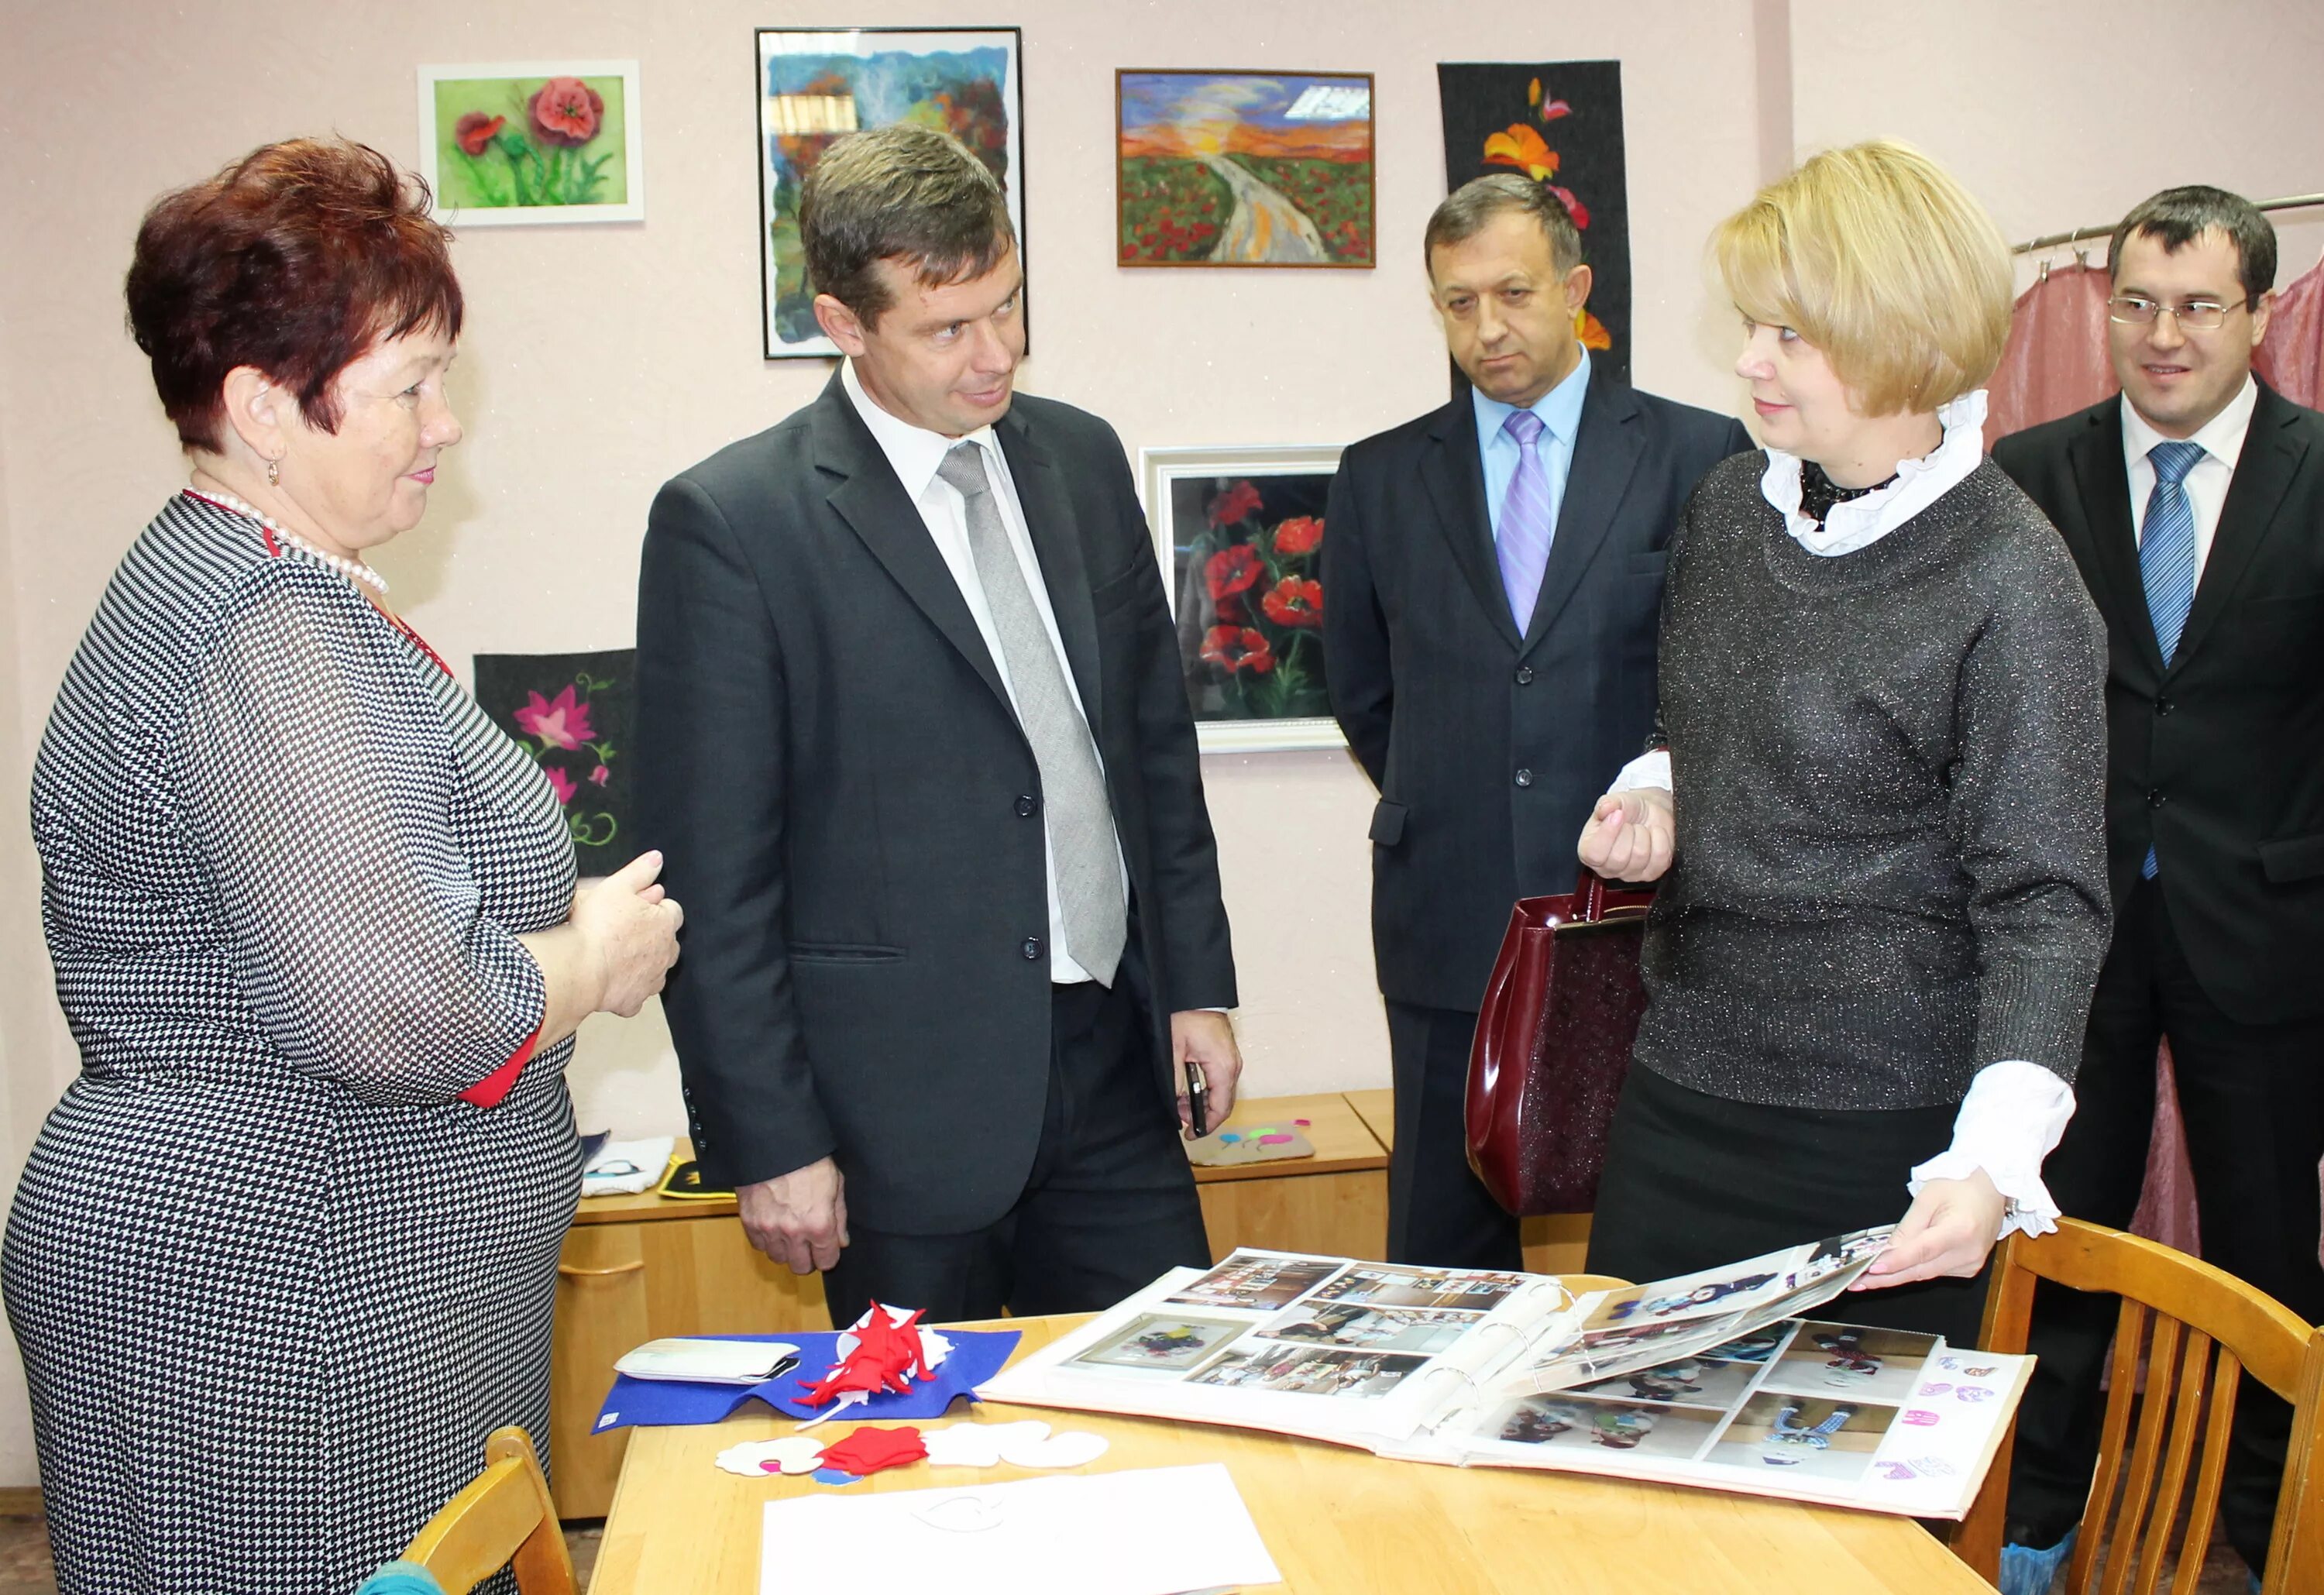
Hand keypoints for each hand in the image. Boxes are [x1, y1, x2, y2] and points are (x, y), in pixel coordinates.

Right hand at [571, 851, 682, 1017]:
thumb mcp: (617, 886)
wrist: (581, 968)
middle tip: (626, 931)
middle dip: (653, 936)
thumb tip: (657, 859)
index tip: (637, 908)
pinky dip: (628, 989)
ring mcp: (652, 980)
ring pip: (655, 969)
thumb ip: (640, 871)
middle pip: (668, 942)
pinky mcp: (634, 1001)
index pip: (672, 911)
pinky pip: (636, 995)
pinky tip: (613, 982)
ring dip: (643, 963)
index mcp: (665, 923)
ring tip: (618, 955)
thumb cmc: (598, 926)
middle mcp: (665, 953)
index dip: (655, 908)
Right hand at [737, 1157, 848, 1273]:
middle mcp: (793, 1233)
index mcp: (819, 1225)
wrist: (775, 1143)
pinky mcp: (749, 1222)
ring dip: (785, 1250)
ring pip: (778, 1258)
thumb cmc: (810, 1159)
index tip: (826, 1248)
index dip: (828, 1255)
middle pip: (800, 1267)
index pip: (826, 1262)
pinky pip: (758, 1245)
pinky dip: (766, 1240)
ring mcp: (768, 1229)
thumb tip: (841, 1241)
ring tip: (789, 1232)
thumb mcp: (836, 1184)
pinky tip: (774, 1225)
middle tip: (808, 1243)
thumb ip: (840, 1217)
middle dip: (807, 1258)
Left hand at [1172, 1009, 1242, 1137]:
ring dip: (1202, 1102)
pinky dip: (1206, 1091)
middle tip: (1179, 1117)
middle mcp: (1232, 1067)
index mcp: (1223, 1067)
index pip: (1220, 1108)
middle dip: (1201, 1115)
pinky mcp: (1226, 1056)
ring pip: (1221, 1094)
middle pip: (1223, 1104)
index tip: (1190, 1134)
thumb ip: (1175, 1080)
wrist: (1197, 994)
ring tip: (1180, 1102)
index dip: (1205, 1125)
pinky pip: (1220, 1082)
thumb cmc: (1186, 1016)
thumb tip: (1176, 1104)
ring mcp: (1232, 1061)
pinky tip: (1189, 1089)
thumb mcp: (1174, 1050)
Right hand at [1577, 787, 1675, 881]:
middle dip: (1630, 831)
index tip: (1618, 814)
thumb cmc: (1627, 810)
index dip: (1608, 833)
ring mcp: (1629, 874)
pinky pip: (1660, 859)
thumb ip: (1607, 803)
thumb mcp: (1615, 801)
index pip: (1594, 853)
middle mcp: (1606, 867)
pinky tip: (1654, 834)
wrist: (1648, 813)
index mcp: (1589, 850)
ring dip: (1645, 834)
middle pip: (1619, 857)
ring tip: (1642, 828)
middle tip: (1630, 823)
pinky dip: (1661, 840)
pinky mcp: (1651, 874)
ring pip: (1640, 856)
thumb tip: (1605, 807)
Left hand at [1852, 1169, 2007, 1290]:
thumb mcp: (1927, 1197)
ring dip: (1896, 1276)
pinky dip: (1914, 1270)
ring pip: (1925, 1274)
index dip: (1896, 1262)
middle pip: (1921, 1270)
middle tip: (1858, 1282)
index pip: (1922, 1251)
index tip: (1871, 1269)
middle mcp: (1968, 1252)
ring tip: (1867, 1279)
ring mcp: (1970, 1263)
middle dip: (1887, 1277)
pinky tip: (1894, 1270)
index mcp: (1961, 1230)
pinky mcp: (1968, 1268)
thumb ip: (1907, 1227)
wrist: (1991, 1190)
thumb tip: (1886, 1252)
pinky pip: (1934, 1272)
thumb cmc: (1959, 1186)